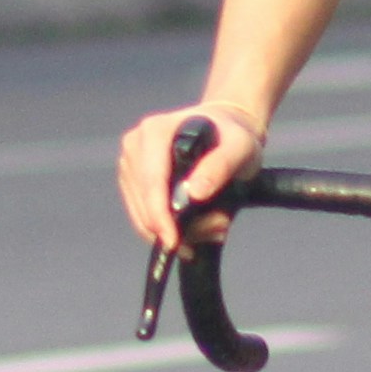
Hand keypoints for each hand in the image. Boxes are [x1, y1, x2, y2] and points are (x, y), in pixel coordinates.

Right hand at [118, 103, 265, 252]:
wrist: (224, 129)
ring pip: (141, 214)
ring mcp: (130, 163)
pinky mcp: (131, 179)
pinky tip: (194, 229)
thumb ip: (221, 166)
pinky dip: (167, 228)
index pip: (151, 182)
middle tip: (214, 233)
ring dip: (174, 231)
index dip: (160, 215)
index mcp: (155, 132)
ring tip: (212, 229)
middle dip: (174, 229)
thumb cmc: (233, 136)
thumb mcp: (240, 146)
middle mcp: (135, 145)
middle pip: (144, 202)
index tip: (174, 241)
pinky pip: (142, 215)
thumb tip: (195, 193)